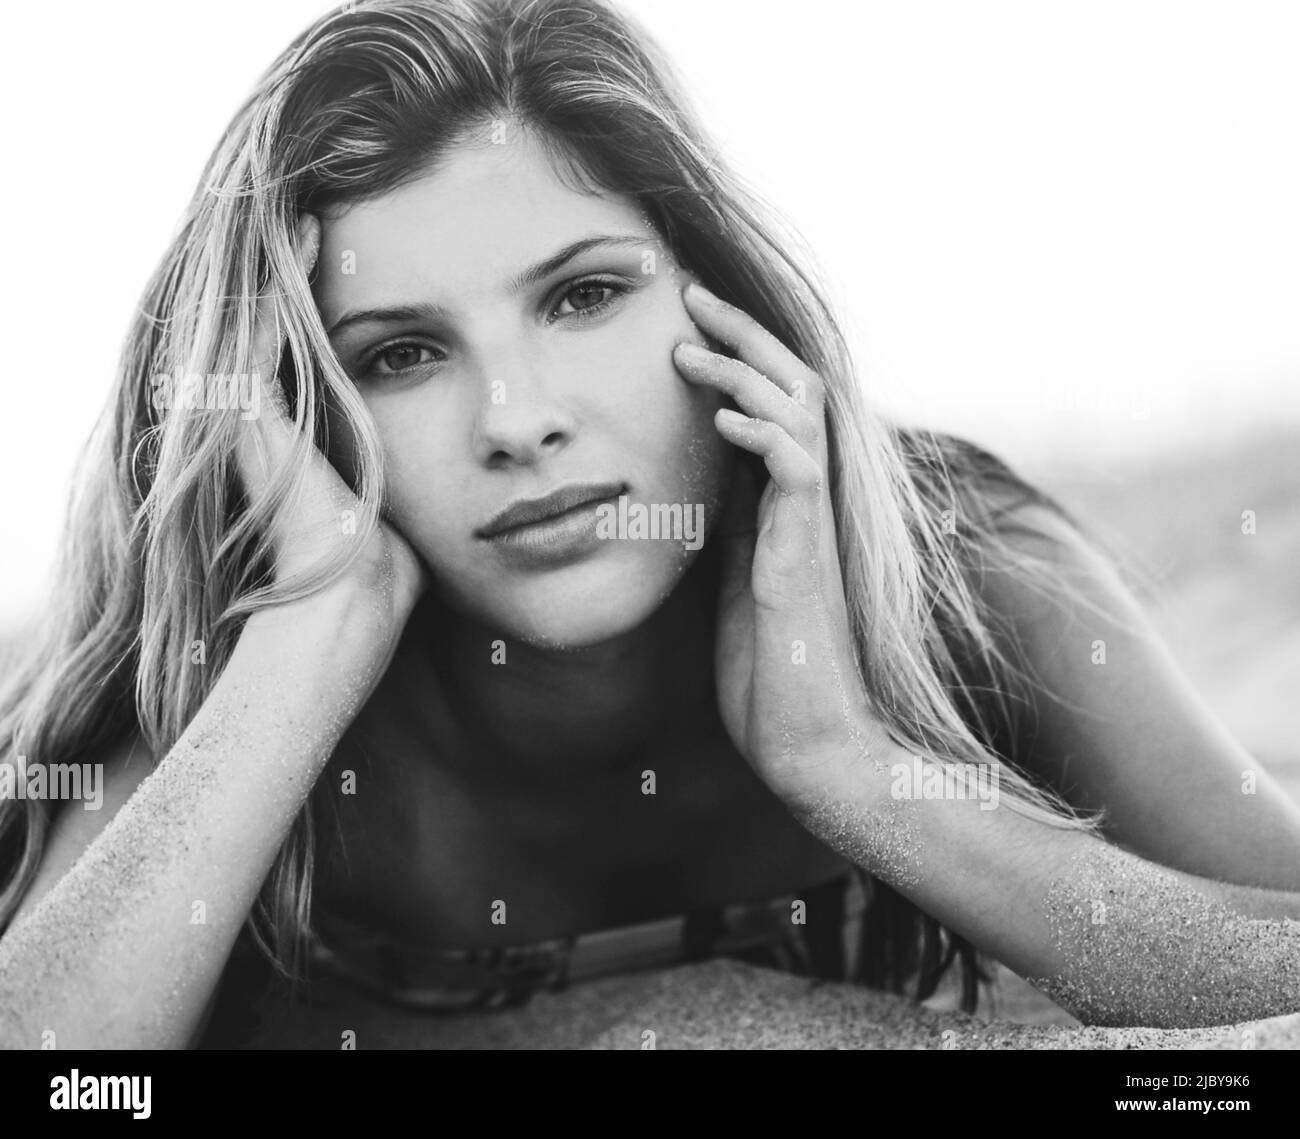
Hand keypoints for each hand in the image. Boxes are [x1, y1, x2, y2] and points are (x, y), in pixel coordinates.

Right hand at [234, 213, 428, 636]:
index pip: (296, 351)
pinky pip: (261, 328)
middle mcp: (255, 421)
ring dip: (283, 260)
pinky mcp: (244, 412)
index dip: (316, 299)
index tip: (348, 252)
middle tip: (318, 208)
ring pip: (257, 316)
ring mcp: (242, 415)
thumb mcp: (393, 496)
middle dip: (291, 268)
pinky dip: (283, 279)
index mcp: (289, 437)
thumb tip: (454, 455)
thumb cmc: (384, 565)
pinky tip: (310, 231)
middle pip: (267, 326)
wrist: (352, 596)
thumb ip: (396, 465)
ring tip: (309, 204)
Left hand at [673, 283, 875, 802]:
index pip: (769, 403)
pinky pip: (794, 474)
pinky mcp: (805, 555)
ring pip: (797, 414)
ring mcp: (810, 525)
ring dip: (741, 371)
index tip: (684, 322)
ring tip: (684, 346)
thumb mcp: (736, 583)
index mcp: (783, 505)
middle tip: (689, 294)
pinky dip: (761, 435)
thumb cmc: (770, 675)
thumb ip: (730, 529)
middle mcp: (805, 503)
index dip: (734, 355)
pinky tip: (722, 416)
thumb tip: (701, 485)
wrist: (811, 745)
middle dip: (741, 334)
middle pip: (791, 385)